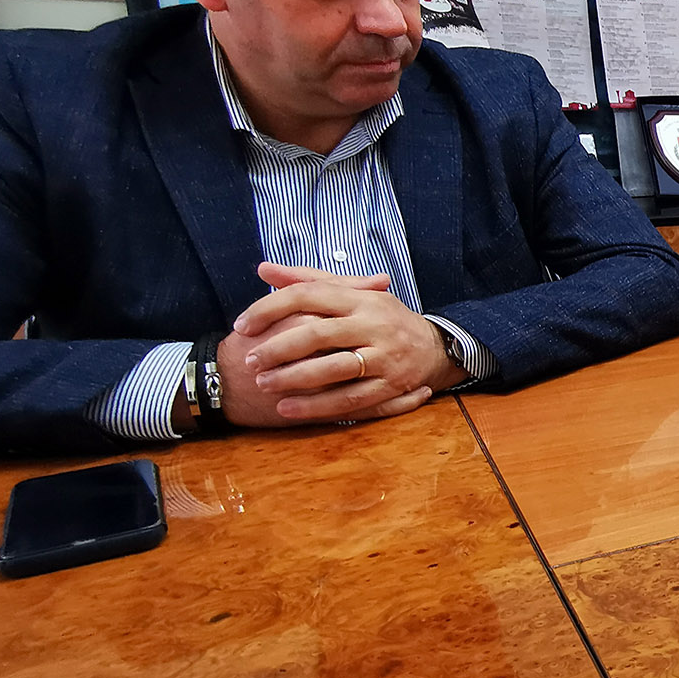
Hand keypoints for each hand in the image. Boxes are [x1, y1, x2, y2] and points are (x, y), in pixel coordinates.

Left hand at [224, 262, 455, 424]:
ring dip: (294, 379)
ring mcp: (385, 357)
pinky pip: (351, 399)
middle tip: (250, 361)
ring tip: (265, 386)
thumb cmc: (384, 318)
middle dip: (278, 349)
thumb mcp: (352, 293)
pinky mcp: (391, 386)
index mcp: (360, 298)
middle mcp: (374, 325)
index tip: (242, 326)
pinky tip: (290, 409)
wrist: (436, 347)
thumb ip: (308, 280)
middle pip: (317, 334)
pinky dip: (318, 406)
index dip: (269, 309)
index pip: (307, 295)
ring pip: (333, 369)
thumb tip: (263, 269)